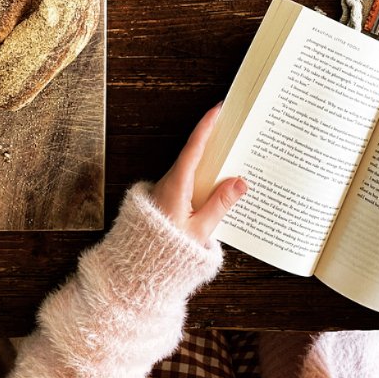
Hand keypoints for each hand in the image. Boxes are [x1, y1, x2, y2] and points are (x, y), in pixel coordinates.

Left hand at [151, 104, 247, 245]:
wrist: (139, 268)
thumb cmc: (167, 251)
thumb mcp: (200, 230)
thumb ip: (220, 205)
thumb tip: (239, 182)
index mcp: (176, 184)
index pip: (193, 148)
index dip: (206, 127)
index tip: (217, 109)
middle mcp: (168, 183)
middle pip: (193, 155)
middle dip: (212, 141)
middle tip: (230, 127)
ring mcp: (165, 191)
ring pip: (190, 170)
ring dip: (208, 162)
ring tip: (231, 154)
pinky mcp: (166, 201)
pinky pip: (187, 183)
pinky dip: (202, 179)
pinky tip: (217, 186)